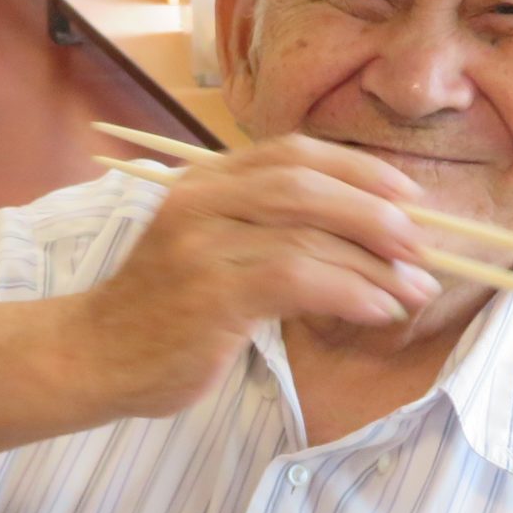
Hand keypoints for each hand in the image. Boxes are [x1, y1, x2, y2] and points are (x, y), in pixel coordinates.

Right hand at [68, 136, 441, 418]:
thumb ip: (262, 232)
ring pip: (310, 234)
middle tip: (423, 246)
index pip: (294, 155)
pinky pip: (298, 279)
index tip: (408, 196)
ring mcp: (204, 244)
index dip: (360, 170)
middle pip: (309, 185)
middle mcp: (202, 200)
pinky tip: (378, 312)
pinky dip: (350, 293)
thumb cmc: (158, 313)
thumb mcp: (206, 252)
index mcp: (204, 182)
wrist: (89, 356)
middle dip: (378, 212)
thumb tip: (360, 237)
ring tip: (415, 291)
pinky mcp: (211, 292)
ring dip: (376, 265)